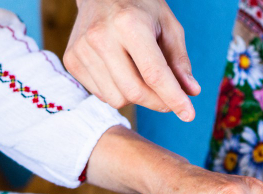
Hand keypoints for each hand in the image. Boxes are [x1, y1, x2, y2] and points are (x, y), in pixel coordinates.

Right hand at [64, 0, 199, 120]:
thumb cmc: (140, 7)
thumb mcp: (167, 26)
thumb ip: (179, 60)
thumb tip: (191, 92)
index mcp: (128, 24)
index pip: (154, 73)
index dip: (173, 98)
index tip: (189, 114)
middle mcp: (101, 37)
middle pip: (134, 92)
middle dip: (157, 102)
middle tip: (169, 99)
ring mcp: (82, 49)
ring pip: (116, 98)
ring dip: (136, 97)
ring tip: (141, 76)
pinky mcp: (71, 59)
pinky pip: (101, 94)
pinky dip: (117, 90)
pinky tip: (121, 71)